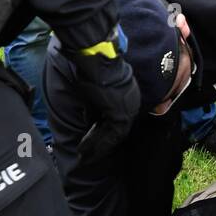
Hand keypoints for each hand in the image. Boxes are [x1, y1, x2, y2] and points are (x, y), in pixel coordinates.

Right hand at [66, 32, 141, 161]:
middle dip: (101, 145)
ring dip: (97, 147)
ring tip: (84, 157)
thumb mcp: (97, 86)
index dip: (105, 134)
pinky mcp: (121, 114)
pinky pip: (110, 136)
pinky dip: (98, 144)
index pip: (117, 121)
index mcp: (126, 95)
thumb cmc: (94, 66)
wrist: (97, 58)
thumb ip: (98, 101)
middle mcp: (131, 103)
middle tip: (88, 156)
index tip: (95, 144)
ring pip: (113, 136)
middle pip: (116, 131)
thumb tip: (90, 115)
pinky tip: (86, 150)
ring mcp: (127, 109)